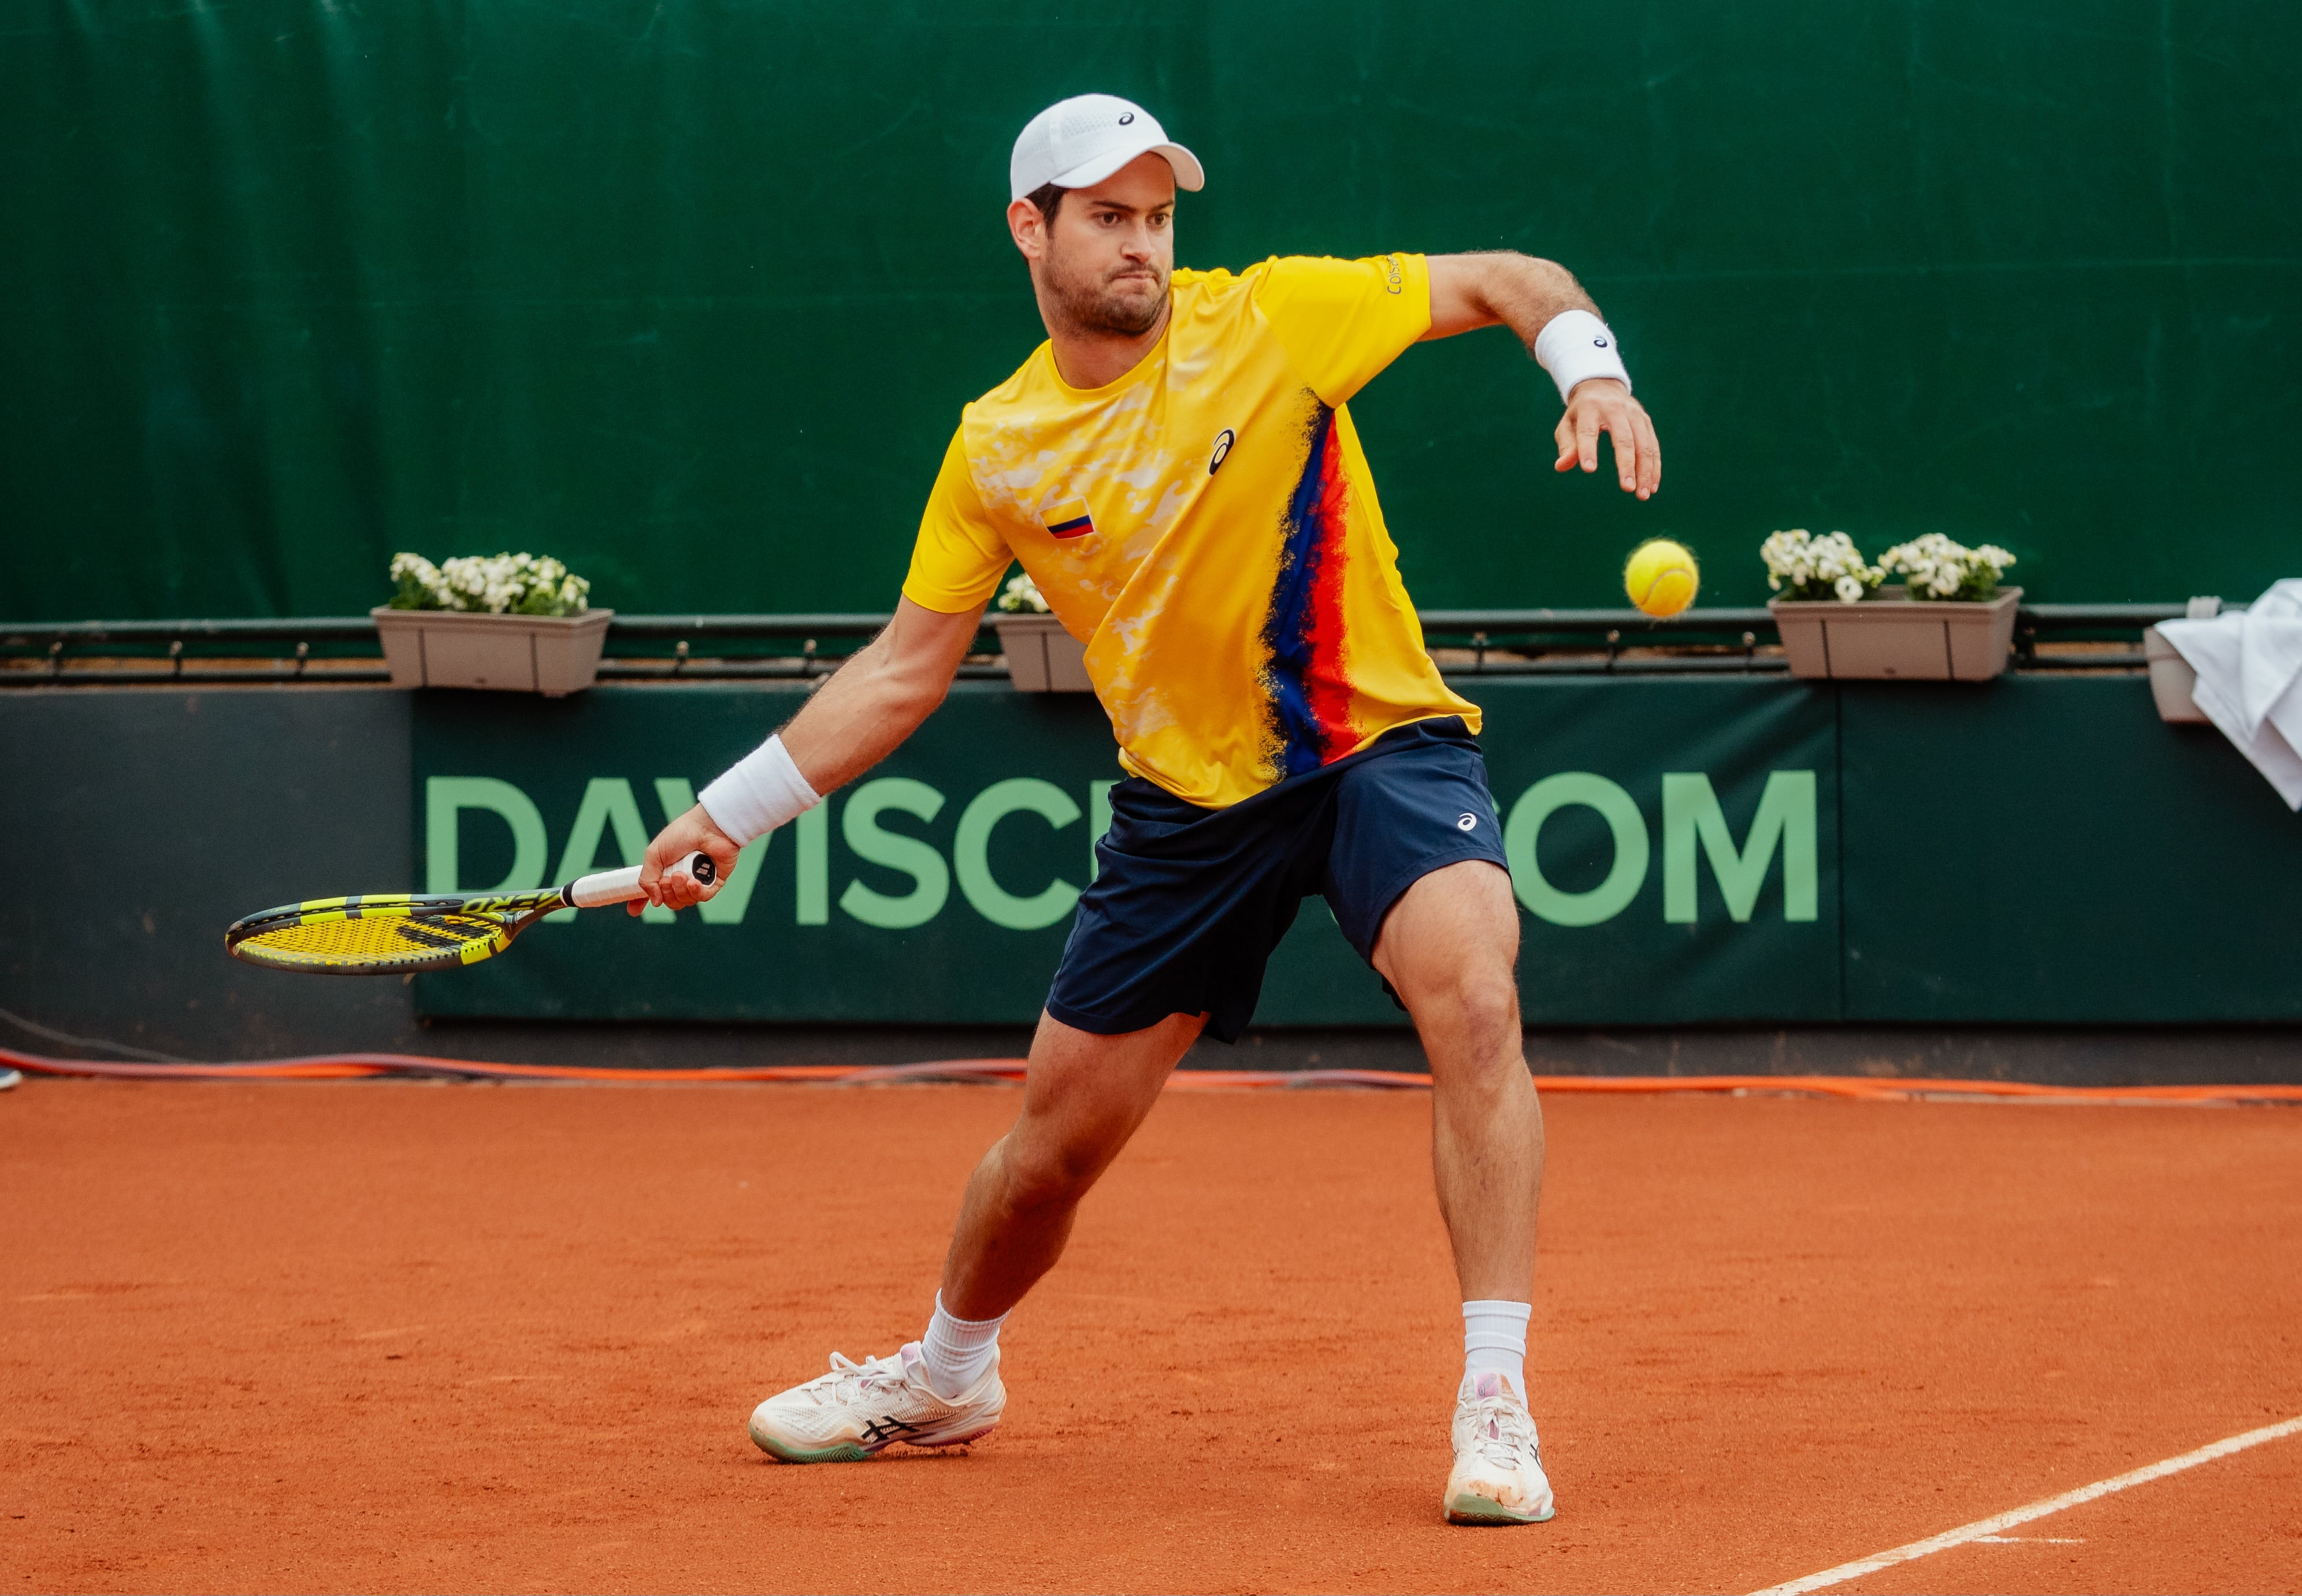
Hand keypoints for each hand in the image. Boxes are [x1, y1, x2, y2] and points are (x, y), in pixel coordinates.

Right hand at [631, 804, 739, 915]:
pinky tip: (693, 883)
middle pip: (670, 901)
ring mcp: (698, 882)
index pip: (653, 891)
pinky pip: (703, 897)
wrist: (708, 826)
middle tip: (667, 879)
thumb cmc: (681, 834)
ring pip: (685, 901)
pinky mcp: (714, 883)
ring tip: (681, 875)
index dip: (641, 902)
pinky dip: (696, 893)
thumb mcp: (654, 855)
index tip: (634, 911)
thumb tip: (655, 903)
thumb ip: (648, 879)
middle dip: (666, 893)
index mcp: (664, 871)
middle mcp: (680, 879)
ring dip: (680, 890)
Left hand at [1554, 378, 1660, 499]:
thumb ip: (1567, 445)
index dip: (1587, 449)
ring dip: (1645, 471)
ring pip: (1644, 444)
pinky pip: (1653, 446)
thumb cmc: (1580, 413)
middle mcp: (1615, 409)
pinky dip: (1654, 467)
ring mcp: (1634, 414)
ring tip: (1643, 495)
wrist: (1603, 386)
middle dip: (1627, 465)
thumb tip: (1561, 466)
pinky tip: (1652, 486)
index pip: (1588, 431)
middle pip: (1624, 439)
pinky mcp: (1646, 421)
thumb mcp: (1567, 424)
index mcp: (1589, 408)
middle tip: (1627, 489)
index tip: (1588, 469)